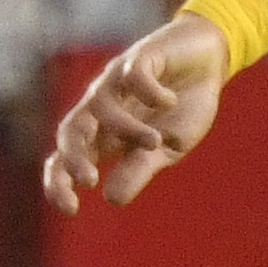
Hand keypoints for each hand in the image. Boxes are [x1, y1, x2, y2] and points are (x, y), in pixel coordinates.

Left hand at [44, 12, 229, 215]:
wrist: (209, 61)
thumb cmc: (182, 108)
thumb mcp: (165, 148)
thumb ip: (138, 170)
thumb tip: (111, 199)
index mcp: (105, 135)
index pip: (65, 159)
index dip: (58, 183)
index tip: (71, 208)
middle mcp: (103, 108)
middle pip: (69, 131)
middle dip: (72, 158)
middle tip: (90, 180)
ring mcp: (118, 81)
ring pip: (101, 105)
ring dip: (126, 128)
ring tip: (155, 141)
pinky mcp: (140, 57)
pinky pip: (133, 75)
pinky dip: (150, 93)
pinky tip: (169, 100)